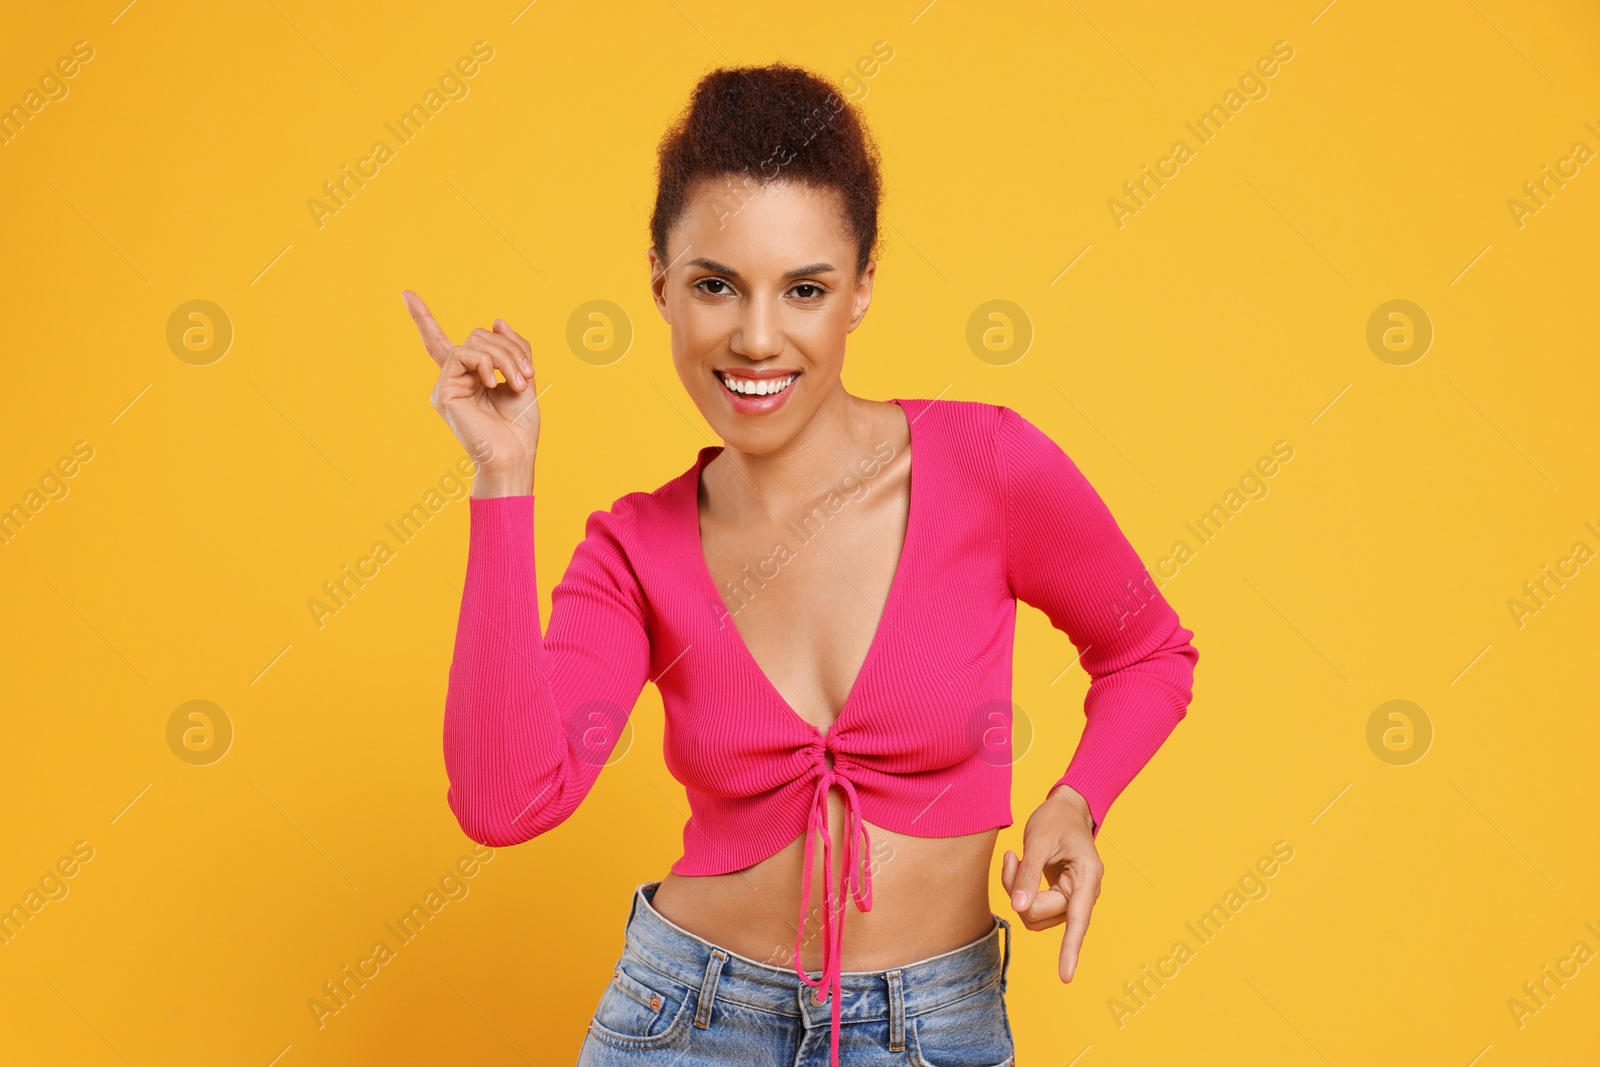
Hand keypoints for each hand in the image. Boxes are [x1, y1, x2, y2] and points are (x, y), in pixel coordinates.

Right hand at [402, 290, 538, 494]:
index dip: (423, 319)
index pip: (443, 343)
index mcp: (468, 378)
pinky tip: (493, 385)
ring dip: (504, 357)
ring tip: (517, 383)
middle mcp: (453, 379)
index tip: (406, 294)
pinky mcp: (443, 391)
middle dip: (509, 349)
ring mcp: (446, 385)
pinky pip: (463, 354)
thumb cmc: (520, 425)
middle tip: (527, 375)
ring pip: (474, 342)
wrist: (514, 455)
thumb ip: (512, 348)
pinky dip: (486, 363)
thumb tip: (497, 321)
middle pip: (478, 336)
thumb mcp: (523, 377)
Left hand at [1000, 784, 1102, 982]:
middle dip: (1020, 892)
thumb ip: (1028, 874)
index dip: (1071, 949)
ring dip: (1017, 892)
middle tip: (1011, 858)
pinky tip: (1017, 863)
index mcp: (1088, 878)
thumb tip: (1018, 907)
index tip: (1065, 976)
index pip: (1078, 920)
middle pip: (1043, 914)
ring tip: (1014, 859)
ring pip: (1034, 914)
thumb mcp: (1039, 840)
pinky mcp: (1058, 897)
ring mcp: (1071, 897)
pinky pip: (1032, 906)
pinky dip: (1019, 890)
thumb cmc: (1056, 820)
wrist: (1066, 809)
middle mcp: (1084, 893)